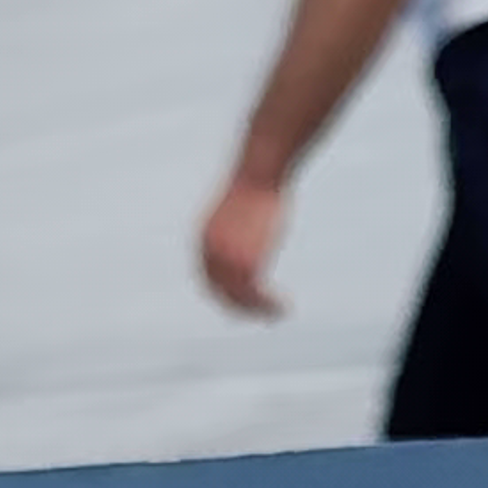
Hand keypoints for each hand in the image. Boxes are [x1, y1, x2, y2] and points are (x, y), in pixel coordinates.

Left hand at [199, 163, 291, 315]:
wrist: (259, 172)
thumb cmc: (256, 185)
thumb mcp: (239, 211)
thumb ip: (239, 229)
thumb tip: (248, 236)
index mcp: (204, 240)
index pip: (209, 278)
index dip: (224, 294)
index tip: (243, 303)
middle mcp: (210, 252)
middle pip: (220, 293)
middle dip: (241, 307)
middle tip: (262, 315)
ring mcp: (226, 257)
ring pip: (239, 298)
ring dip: (258, 310)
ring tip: (277, 314)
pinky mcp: (246, 261)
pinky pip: (255, 294)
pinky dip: (268, 306)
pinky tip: (283, 308)